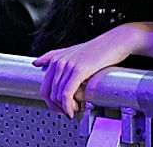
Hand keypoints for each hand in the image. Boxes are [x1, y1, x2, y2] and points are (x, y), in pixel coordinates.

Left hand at [33, 22, 152, 117]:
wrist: (116, 41)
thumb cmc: (98, 48)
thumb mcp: (73, 50)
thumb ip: (53, 56)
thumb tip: (36, 62)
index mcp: (56, 58)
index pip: (44, 87)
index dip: (50, 101)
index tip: (59, 107)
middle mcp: (60, 62)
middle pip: (49, 93)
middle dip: (57, 106)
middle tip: (68, 111)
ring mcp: (68, 66)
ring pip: (58, 95)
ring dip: (66, 107)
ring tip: (76, 108)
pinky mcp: (79, 70)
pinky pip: (67, 94)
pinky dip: (69, 105)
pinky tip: (76, 108)